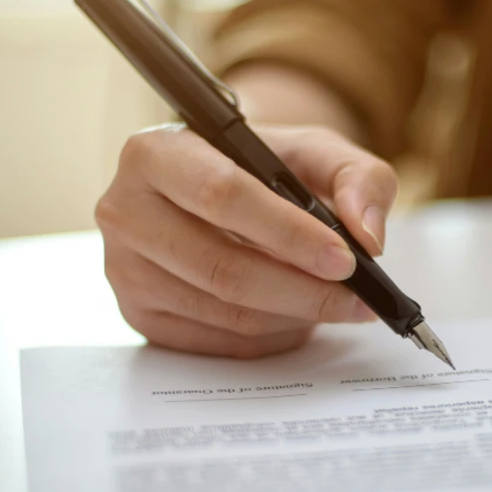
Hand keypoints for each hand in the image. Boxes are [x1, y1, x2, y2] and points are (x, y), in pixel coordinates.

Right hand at [96, 124, 395, 357]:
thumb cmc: (264, 165)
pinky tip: (298, 318)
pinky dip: (269, 336)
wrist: (219, 186)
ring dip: (292, 317)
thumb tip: (368, 235)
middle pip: (221, 266)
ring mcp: (124, 269)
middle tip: (356, 299)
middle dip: (301, 290)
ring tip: (336, 306)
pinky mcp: (138, 314)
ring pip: (222, 310)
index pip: (222, 195)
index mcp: (156, 151)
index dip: (287, 233)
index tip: (345, 260)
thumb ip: (358, 177)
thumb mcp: (317, 150)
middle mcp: (124, 209)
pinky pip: (215, 341)